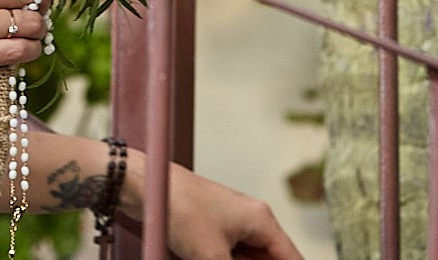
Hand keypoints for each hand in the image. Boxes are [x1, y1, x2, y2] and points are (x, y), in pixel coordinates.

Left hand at [133, 158, 303, 259]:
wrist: (146, 186)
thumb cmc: (180, 210)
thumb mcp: (211, 257)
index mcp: (262, 220)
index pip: (291, 259)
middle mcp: (252, 220)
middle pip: (270, 259)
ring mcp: (232, 225)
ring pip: (249, 258)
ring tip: (210, 257)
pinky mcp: (213, 230)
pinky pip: (231, 255)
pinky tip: (206, 259)